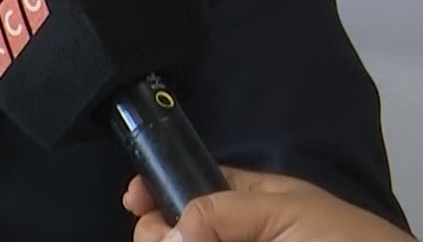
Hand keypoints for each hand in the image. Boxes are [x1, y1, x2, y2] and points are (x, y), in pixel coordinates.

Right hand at [125, 170, 413, 241]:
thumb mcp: (288, 213)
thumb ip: (224, 212)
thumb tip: (170, 232)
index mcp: (252, 201)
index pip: (190, 186)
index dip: (157, 188)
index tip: (135, 200)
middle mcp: (237, 234)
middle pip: (175, 229)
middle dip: (158, 231)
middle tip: (169, 241)